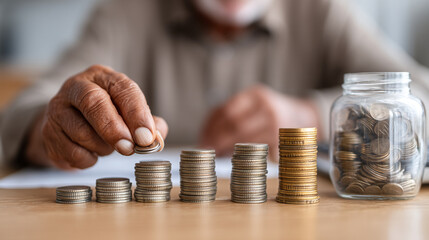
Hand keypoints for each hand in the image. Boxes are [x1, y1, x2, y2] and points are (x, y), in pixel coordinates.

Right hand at [25, 65, 167, 168]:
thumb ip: (148, 123)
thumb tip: (156, 138)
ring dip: (102, 147)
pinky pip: (70, 151)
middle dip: (113, 129)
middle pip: (94, 103)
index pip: (123, 89)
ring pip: (81, 131)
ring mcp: (58, 108)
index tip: (146, 137)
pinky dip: (87, 159)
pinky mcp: (47, 132)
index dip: (136, 114)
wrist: (70, 124)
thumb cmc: (109, 115)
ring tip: (108, 147)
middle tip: (128, 148)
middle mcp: (77, 87)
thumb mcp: (131, 113)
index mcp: (103, 77)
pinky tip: (91, 153)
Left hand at [200, 85, 318, 160]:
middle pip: (235, 125)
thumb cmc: (267, 113)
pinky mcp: (281, 139)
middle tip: (206, 151)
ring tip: (217, 155)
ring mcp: (276, 122)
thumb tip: (206, 138)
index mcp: (255, 94)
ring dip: (228, 149)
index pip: (227, 110)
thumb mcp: (251, 106)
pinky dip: (243, 155)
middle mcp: (267, 106)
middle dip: (217, 140)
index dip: (211, 127)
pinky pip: (257, 149)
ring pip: (245, 139)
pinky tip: (235, 157)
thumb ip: (230, 116)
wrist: (301, 116)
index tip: (202, 140)